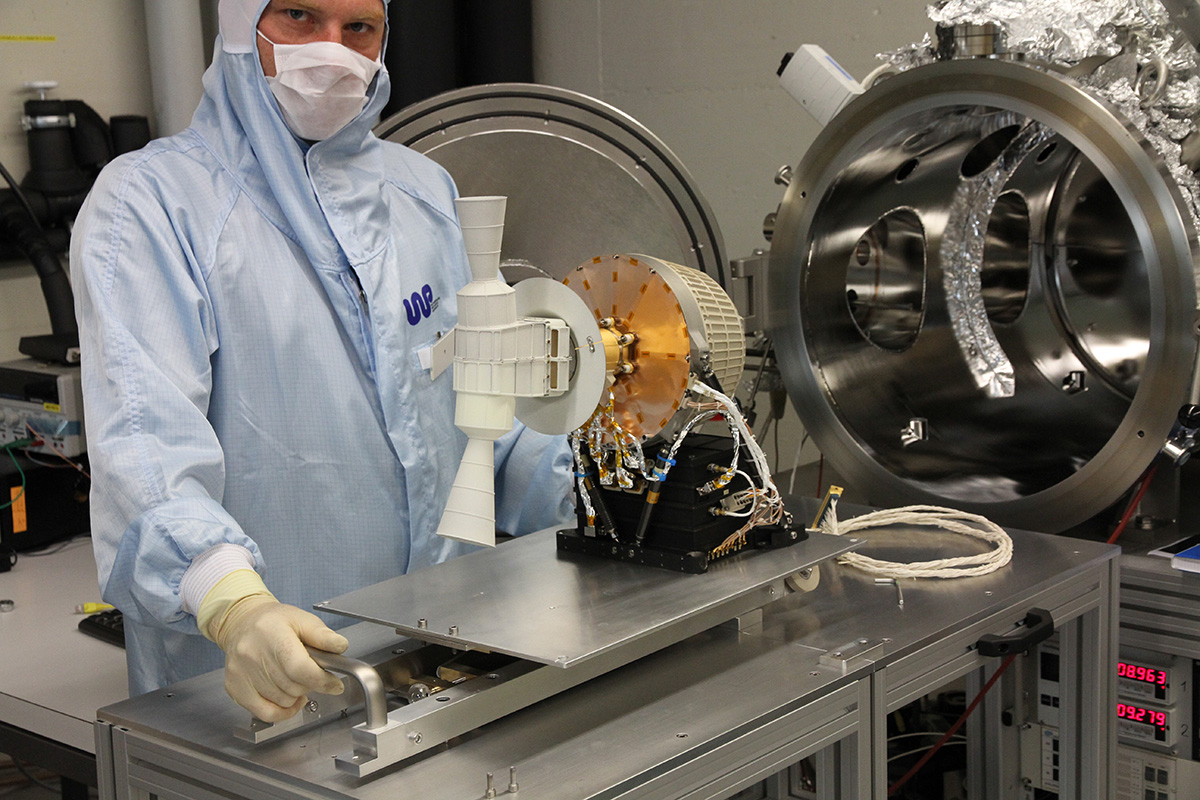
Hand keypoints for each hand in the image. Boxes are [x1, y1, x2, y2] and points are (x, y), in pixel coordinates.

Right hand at [214, 595, 348, 720]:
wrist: (242, 622)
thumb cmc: (273, 621)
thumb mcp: (302, 619)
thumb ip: (322, 635)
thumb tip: (340, 646)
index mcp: (272, 635)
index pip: (299, 668)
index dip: (322, 680)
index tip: (335, 684)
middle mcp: (253, 655)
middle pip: (293, 687)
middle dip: (311, 684)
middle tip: (312, 673)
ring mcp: (241, 674)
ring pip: (282, 701)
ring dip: (297, 695)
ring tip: (296, 679)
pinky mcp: (235, 688)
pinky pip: (265, 713)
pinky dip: (283, 712)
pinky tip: (290, 701)